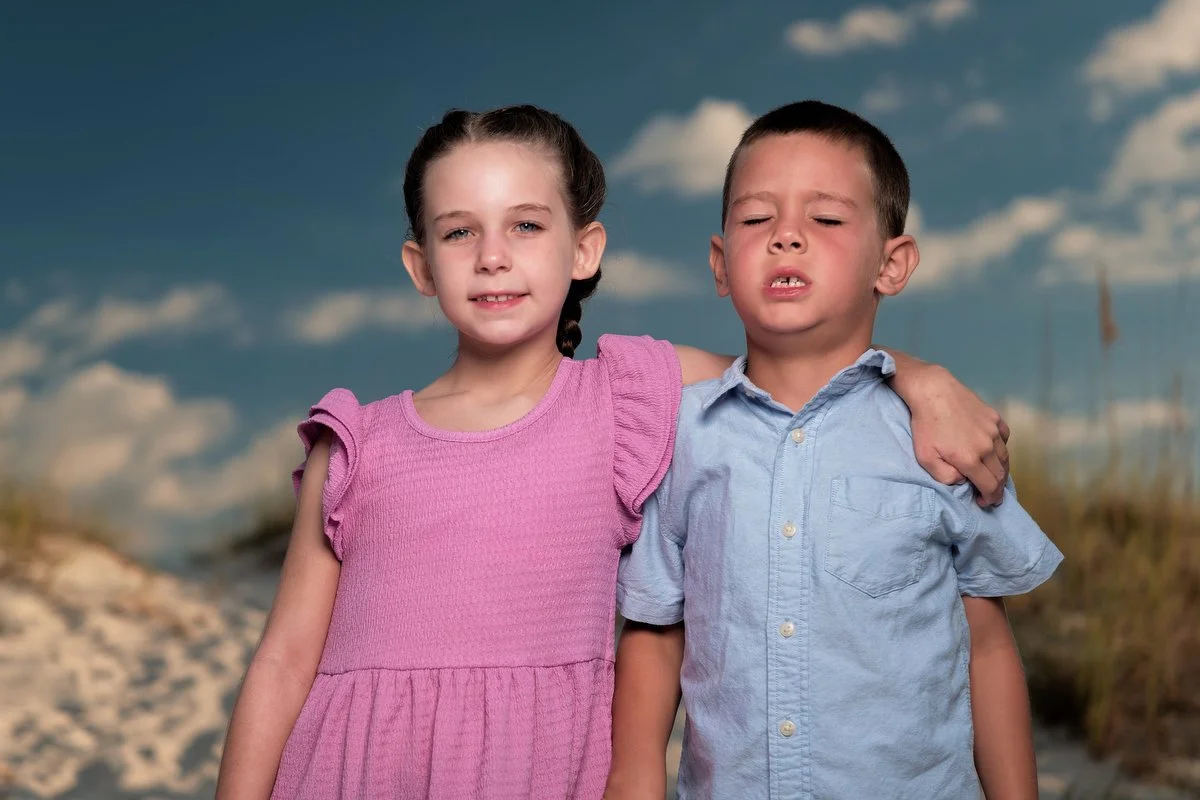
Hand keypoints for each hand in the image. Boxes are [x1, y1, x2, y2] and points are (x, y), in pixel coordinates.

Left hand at [906, 366, 1010, 505]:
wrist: (933, 391)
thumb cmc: (925, 426)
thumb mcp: (925, 458)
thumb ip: (945, 476)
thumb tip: (963, 479)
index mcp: (970, 460)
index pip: (990, 486)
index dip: (990, 498)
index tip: (985, 502)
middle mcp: (987, 447)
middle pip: (1000, 474)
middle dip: (997, 488)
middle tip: (990, 494)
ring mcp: (993, 430)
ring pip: (1005, 457)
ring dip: (1001, 470)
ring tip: (993, 475)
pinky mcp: (994, 417)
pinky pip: (1004, 437)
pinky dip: (1001, 448)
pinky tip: (993, 450)